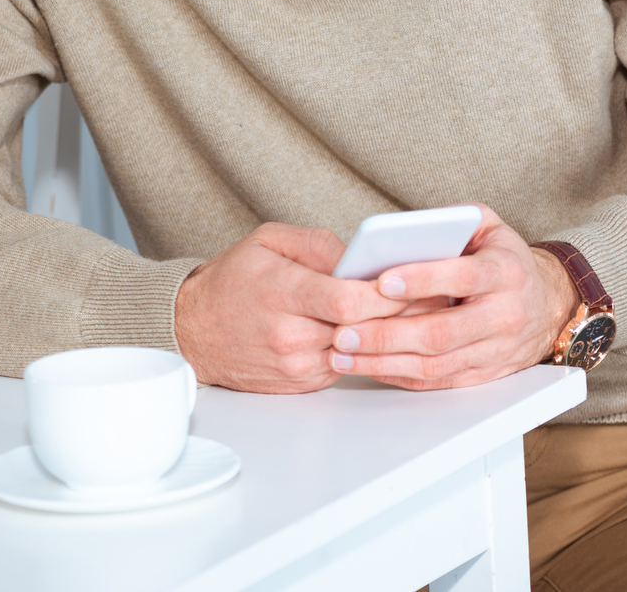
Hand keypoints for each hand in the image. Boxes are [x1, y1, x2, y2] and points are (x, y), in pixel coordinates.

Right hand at [174, 222, 409, 392]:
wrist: (193, 331)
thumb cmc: (231, 282)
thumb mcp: (266, 241)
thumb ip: (318, 244)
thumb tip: (362, 258)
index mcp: (282, 292)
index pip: (349, 300)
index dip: (387, 292)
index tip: (412, 279)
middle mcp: (290, 334)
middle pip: (364, 329)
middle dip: (401, 312)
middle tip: (434, 296)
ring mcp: (297, 364)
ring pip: (362, 351)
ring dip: (388, 335)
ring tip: (414, 314)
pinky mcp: (303, 383)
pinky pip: (348, 366)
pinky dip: (365, 350)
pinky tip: (376, 334)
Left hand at [329, 204, 577, 389]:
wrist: (550, 305)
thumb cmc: (504, 260)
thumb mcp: (487, 226)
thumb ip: (450, 218)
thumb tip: (402, 227)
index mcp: (503, 274)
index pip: (461, 277)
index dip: (421, 280)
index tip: (381, 282)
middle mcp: (503, 316)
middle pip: (440, 332)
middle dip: (386, 334)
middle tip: (342, 331)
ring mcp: (494, 351)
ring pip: (434, 363)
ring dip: (383, 361)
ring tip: (341, 353)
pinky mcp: (484, 374)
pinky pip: (437, 381)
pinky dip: (398, 376)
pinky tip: (366, 366)